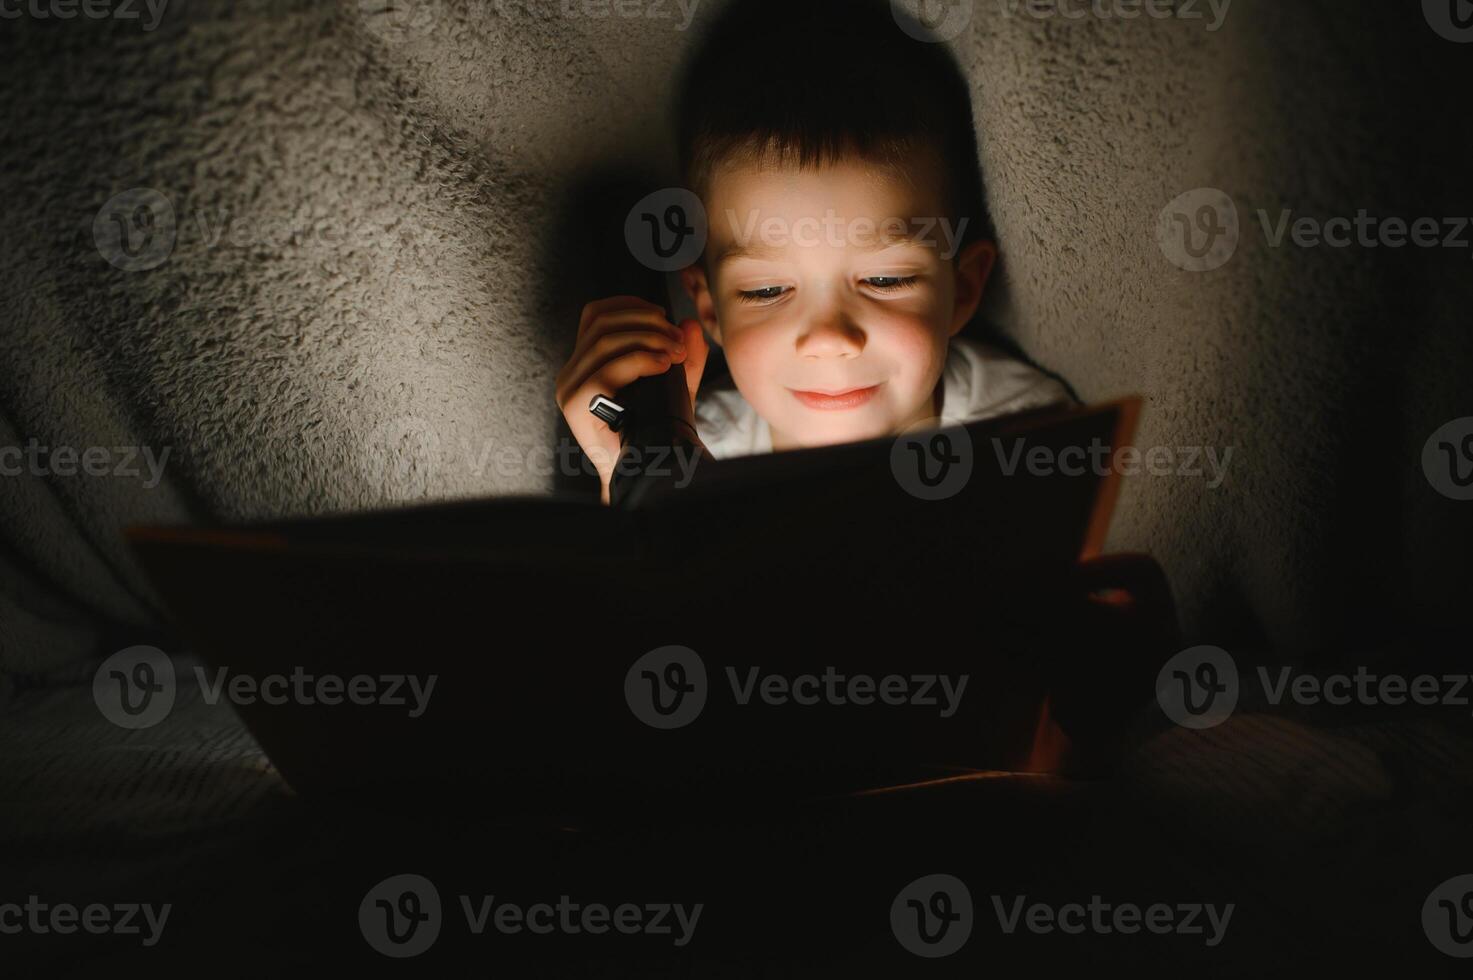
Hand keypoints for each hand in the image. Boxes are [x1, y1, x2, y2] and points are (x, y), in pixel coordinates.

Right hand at [555, 296, 709, 503]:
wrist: (640, 474)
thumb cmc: (653, 432)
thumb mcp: (673, 386)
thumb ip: (684, 356)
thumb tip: (689, 324)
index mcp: (585, 362)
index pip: (596, 313)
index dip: (631, 306)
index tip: (664, 317)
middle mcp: (572, 371)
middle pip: (602, 322)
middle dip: (647, 323)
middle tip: (678, 340)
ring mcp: (570, 388)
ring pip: (605, 342)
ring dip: (648, 340)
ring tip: (676, 353)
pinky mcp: (576, 404)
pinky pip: (606, 369)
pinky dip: (639, 360)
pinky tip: (662, 365)